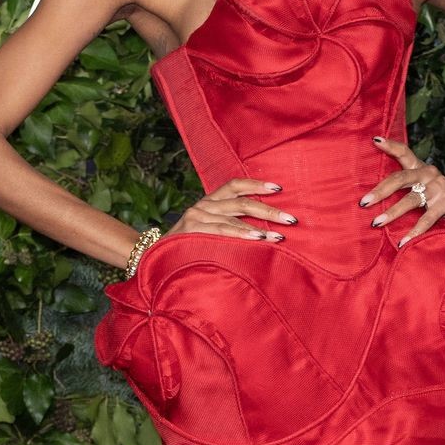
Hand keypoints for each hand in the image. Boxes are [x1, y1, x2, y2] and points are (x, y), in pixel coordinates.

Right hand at [162, 177, 296, 244]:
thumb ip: (227, 226)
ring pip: (235, 215)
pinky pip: (223, 230)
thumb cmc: (186, 249)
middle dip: (269, 210)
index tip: (278, 188)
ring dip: (261, 225)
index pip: (235, 185)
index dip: (256, 184)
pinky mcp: (192, 230)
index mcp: (208, 203)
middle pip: (242, 201)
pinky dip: (243, 234)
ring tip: (279, 235)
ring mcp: (197, 216)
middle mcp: (203, 205)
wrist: (153, 260)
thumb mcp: (207, 233)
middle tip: (291, 219)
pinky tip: (259, 239)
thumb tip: (263, 229)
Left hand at [360, 138, 444, 243]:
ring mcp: (440, 187)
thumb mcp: (423, 193)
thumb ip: (405, 192)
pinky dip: (414, 231)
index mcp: (421, 169)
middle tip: (363, 202)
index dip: (390, 145)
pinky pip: (426, 218)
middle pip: (400, 178)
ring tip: (376, 223)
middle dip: (380, 190)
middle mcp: (430, 174)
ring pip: (411, 199)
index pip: (405, 153)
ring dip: (392, 212)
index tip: (375, 139)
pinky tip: (403, 242)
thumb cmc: (441, 203)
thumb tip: (373, 201)